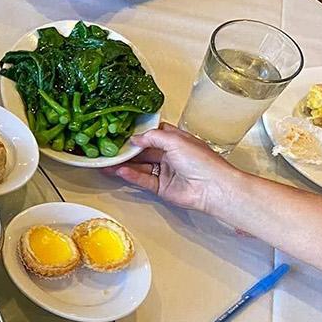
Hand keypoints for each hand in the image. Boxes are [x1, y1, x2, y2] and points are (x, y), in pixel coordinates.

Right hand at [106, 124, 239, 216]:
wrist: (213, 188)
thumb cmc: (202, 162)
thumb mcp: (175, 140)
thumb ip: (152, 137)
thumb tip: (135, 138)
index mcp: (176, 140)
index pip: (152, 134)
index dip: (138, 133)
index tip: (121, 132)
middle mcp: (170, 155)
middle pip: (143, 151)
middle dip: (126, 151)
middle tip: (108, 149)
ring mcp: (165, 171)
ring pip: (140, 166)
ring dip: (124, 164)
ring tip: (108, 163)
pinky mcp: (161, 187)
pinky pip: (142, 180)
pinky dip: (131, 176)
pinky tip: (120, 172)